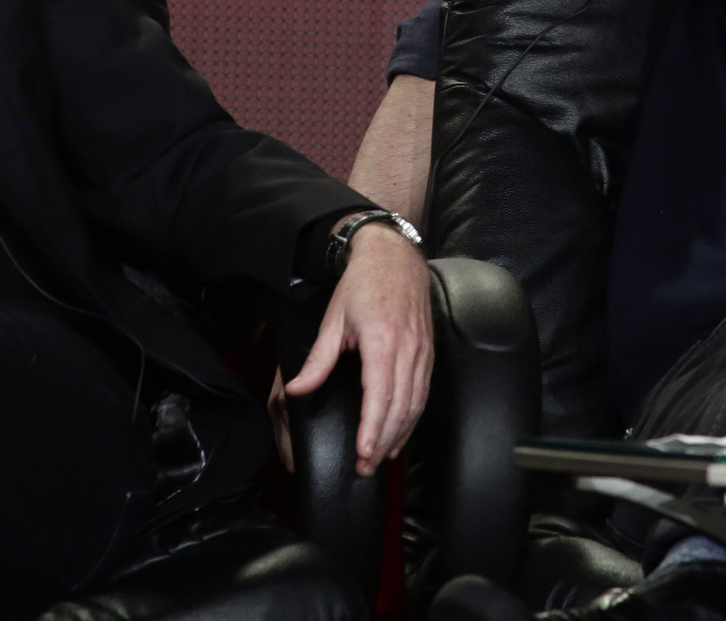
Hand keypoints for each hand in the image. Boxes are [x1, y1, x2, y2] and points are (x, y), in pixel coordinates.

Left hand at [283, 223, 431, 476]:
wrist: (394, 257)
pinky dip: (412, 418)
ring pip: (415, 404)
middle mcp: (407, 349)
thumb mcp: (333, 319)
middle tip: (365, 467)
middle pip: (400, 406)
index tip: (364, 452)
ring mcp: (422, 352)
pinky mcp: (428, 353)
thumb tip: (296, 391)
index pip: (380, 393)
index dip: (373, 427)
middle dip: (383, 441)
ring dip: (399, 435)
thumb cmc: (361, 285)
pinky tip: (400, 433)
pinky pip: (423, 393)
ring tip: (380, 458)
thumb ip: (317, 359)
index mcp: (381, 340)